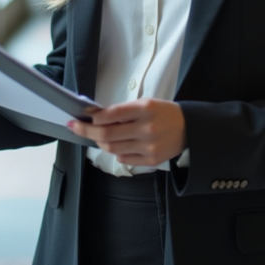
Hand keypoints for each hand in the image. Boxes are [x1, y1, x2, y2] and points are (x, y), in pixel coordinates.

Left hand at [69, 98, 185, 167]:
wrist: (189, 128)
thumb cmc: (163, 113)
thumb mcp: (146, 104)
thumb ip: (122, 111)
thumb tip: (95, 115)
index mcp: (146, 109)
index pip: (112, 114)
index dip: (94, 116)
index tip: (83, 116)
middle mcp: (147, 128)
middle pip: (107, 134)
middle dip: (86, 130)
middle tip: (74, 126)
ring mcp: (149, 147)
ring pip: (112, 148)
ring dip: (101, 141)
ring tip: (100, 135)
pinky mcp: (151, 160)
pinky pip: (124, 159)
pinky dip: (116, 152)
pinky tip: (121, 144)